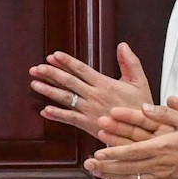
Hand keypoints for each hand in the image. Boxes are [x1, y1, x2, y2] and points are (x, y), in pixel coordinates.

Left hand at [30, 43, 152, 134]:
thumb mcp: (140, 82)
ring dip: (48, 91)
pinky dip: (56, 115)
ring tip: (34, 84)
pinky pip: (69, 118)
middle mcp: (94, 96)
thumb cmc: (140, 107)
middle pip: (69, 82)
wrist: (142, 133)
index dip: (66, 62)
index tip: (53, 56)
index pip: (81, 69)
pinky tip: (45, 110)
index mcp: (105, 84)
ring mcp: (89, 110)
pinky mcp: (88, 125)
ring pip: (65, 98)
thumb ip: (130, 62)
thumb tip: (123, 45)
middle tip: (36, 68)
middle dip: (51, 73)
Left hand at [82, 97, 177, 178]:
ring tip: (94, 171)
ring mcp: (161, 178)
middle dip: (105, 163)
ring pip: (131, 178)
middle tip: (87, 162)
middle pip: (127, 165)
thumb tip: (145, 105)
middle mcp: (159, 164)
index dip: (113, 150)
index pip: (132, 149)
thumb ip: (166, 113)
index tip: (97, 148)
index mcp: (163, 146)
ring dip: (111, 175)